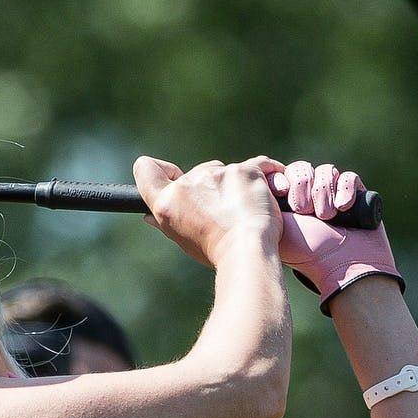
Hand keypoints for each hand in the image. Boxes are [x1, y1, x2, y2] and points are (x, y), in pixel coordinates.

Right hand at [133, 155, 282, 267]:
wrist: (247, 250)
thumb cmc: (215, 251)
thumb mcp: (183, 239)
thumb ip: (167, 221)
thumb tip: (149, 216)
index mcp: (167, 203)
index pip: (146, 171)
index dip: (155, 168)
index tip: (169, 174)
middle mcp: (188, 184)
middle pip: (196, 173)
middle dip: (209, 187)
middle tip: (222, 212)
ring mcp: (217, 173)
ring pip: (225, 172)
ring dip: (235, 185)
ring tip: (246, 211)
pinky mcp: (245, 170)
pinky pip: (257, 166)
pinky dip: (264, 176)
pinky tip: (271, 190)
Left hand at [267, 160, 401, 311]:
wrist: (341, 266)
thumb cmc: (305, 252)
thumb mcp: (275, 227)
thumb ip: (261, 205)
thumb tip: (253, 182)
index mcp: (286, 204)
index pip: (283, 174)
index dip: (283, 179)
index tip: (281, 193)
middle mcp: (309, 198)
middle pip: (303, 169)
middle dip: (302, 186)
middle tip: (303, 210)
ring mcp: (333, 196)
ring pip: (325, 171)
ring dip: (323, 192)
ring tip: (326, 216)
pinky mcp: (357, 196)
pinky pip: (349, 177)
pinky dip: (344, 189)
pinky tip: (344, 207)